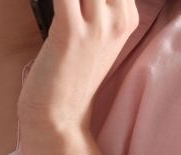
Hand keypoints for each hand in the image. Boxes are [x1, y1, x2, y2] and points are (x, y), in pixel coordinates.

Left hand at [17, 0, 138, 132]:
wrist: (58, 118)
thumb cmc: (65, 77)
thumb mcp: (89, 40)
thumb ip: (89, 11)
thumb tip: (73, 1)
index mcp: (126, 17)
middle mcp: (117, 17)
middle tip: (63, 0)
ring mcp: (98, 25)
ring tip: (54, 1)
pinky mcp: (71, 33)